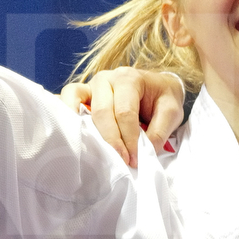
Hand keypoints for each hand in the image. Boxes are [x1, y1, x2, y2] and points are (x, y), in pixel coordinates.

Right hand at [58, 67, 187, 165]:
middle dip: (111, 139)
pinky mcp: (83, 92)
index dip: (128, 138)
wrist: (158, 86)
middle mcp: (107, 78)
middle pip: (101, 111)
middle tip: (122, 160)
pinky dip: (66, 111)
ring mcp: (92, 84)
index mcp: (130, 78)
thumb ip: (159, 131)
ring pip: (78, 101)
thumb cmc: (163, 98)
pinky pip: (68, 97)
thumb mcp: (172, 112)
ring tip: (92, 148)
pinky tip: (71, 131)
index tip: (133, 159)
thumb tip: (143, 153)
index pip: (124, 112)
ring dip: (83, 126)